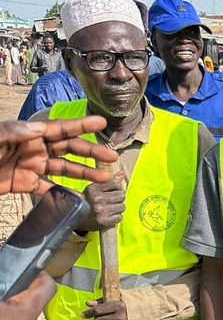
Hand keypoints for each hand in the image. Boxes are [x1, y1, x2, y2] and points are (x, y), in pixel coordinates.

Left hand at [0, 118, 117, 194]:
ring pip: (63, 169)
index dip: (81, 125)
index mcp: (28, 134)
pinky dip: (63, 193)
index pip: (59, 128)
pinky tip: (79, 197)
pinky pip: (47, 188)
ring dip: (84, 173)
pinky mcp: (24, 184)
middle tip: (111, 156)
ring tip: (104, 178)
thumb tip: (41, 129)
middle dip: (90, 152)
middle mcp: (34, 148)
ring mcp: (30, 167)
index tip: (100, 123)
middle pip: (67, 149)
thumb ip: (14, 130)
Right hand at [78, 176, 125, 231]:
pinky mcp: (104, 221)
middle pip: (121, 195)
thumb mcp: (94, 188)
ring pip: (122, 206)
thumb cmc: (88, 201)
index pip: (115, 183)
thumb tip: (122, 173)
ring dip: (118, 208)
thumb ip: (109, 181)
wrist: (77, 219)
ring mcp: (100, 210)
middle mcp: (97, 199)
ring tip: (110, 208)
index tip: (114, 190)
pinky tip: (109, 215)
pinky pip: (120, 217)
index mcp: (93, 188)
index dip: (117, 187)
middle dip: (119, 198)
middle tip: (112, 200)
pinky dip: (116, 217)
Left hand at [82, 298, 128, 319]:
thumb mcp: (115, 301)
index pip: (97, 311)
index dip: (88, 313)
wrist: (143, 317)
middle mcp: (120, 318)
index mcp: (118, 306)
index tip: (84, 314)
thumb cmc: (126, 308)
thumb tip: (87, 304)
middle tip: (103, 319)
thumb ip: (100, 302)